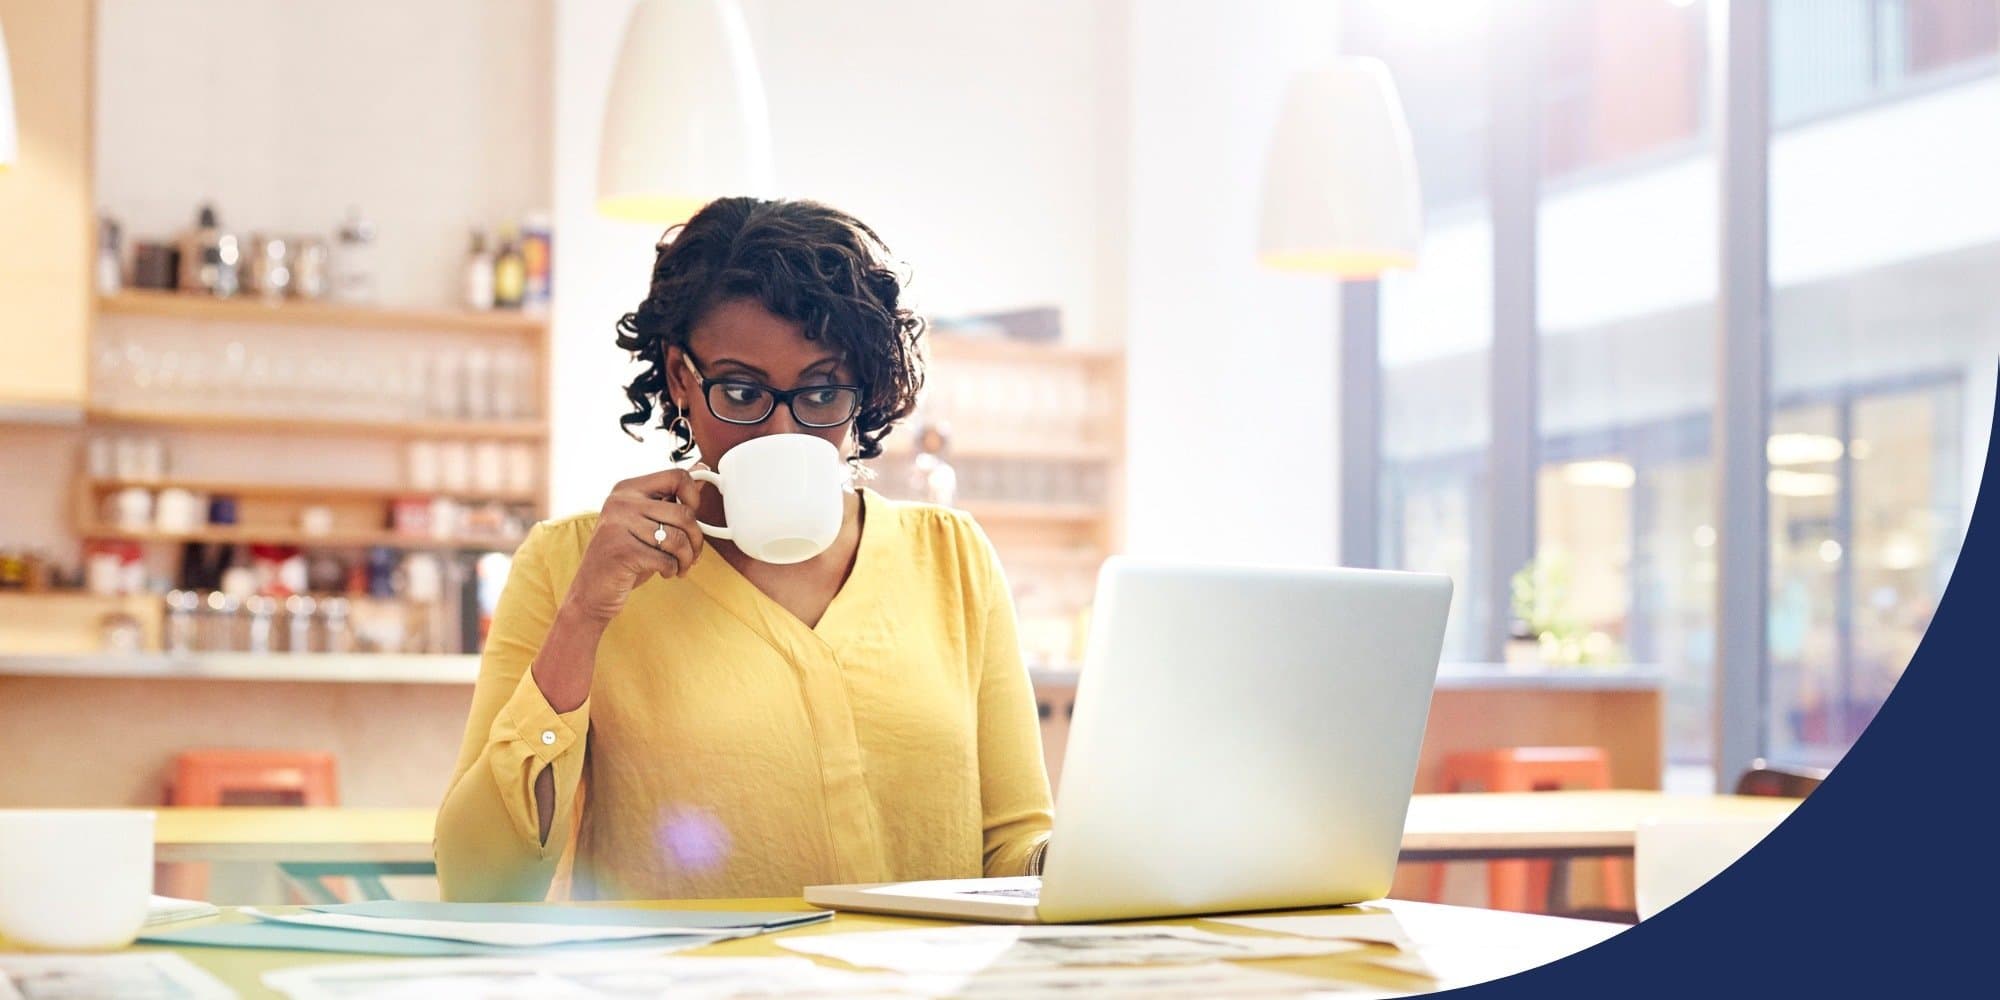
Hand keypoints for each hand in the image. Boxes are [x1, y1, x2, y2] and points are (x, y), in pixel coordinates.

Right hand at [562, 467, 709, 624]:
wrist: (592, 590)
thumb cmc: (625, 555)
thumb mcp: (647, 522)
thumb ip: (670, 498)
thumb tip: (701, 469)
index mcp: (628, 489)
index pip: (677, 476)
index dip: (693, 498)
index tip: (690, 518)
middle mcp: (621, 502)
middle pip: (684, 513)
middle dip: (696, 540)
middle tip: (691, 555)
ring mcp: (619, 526)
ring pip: (678, 539)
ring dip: (686, 559)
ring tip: (679, 566)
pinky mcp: (621, 552)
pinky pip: (666, 559)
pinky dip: (672, 570)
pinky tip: (664, 572)